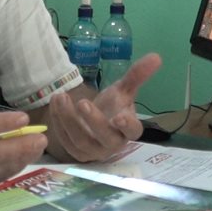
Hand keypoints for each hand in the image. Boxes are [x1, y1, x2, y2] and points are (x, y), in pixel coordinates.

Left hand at [46, 53, 161, 161]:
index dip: (127, 125)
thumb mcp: (123, 90)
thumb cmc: (112, 108)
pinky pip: (66, 141)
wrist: (93, 123)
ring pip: (80, 140)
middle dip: (93, 121)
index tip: (119, 116)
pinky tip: (55, 105)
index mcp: (129, 129)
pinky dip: (58, 123)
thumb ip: (137, 75)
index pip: (132, 130)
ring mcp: (94, 151)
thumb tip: (156, 56)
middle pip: (105, 137)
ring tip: (61, 97)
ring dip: (68, 119)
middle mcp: (113, 144)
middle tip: (83, 102)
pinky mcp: (77, 154)